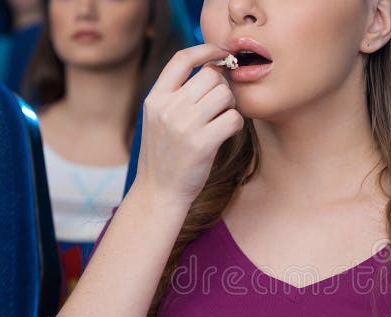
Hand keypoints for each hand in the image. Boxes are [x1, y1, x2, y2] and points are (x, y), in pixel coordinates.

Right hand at [135, 44, 243, 208]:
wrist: (159, 192)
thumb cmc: (165, 155)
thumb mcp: (158, 120)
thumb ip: (176, 95)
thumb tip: (212, 69)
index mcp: (155, 98)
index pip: (182, 59)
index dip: (206, 50)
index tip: (221, 53)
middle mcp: (168, 108)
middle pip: (211, 76)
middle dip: (223, 87)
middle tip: (221, 106)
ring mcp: (184, 126)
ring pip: (225, 95)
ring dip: (231, 106)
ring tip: (221, 121)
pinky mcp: (202, 144)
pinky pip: (233, 118)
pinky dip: (236, 125)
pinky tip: (226, 134)